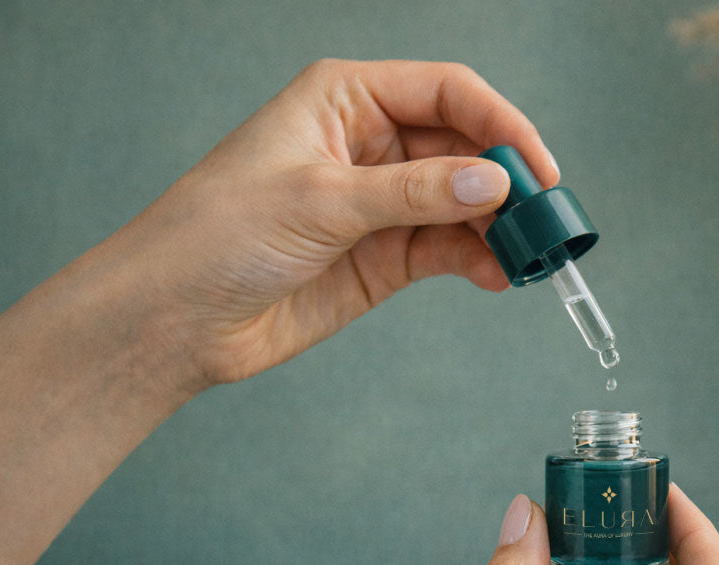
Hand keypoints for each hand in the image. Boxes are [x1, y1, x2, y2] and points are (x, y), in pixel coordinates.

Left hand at [103, 59, 557, 389]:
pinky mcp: (385, 257)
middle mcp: (371, 145)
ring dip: (500, 226)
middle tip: (543, 219)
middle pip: (465, 147)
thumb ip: (412, 193)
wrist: (175, 317)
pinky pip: (450, 249)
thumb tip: (491, 181)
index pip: (447, 93)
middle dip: (506, 180)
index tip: (536, 168)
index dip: (499, 124)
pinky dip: (479, 260)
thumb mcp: (320, 199)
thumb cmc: (219, 233)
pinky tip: (498, 275)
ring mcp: (382, 203)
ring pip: (464, 202)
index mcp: (347, 101)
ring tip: (530, 254)